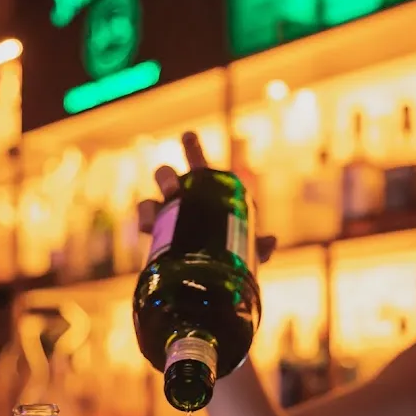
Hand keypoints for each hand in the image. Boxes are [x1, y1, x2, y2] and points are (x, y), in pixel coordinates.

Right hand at [137, 131, 276, 263]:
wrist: (206, 280)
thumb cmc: (227, 254)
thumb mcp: (245, 248)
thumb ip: (258, 245)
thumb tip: (271, 241)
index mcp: (203, 192)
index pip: (197, 165)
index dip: (192, 149)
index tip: (188, 135)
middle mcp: (179, 199)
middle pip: (165, 177)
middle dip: (166, 177)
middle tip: (173, 188)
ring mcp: (164, 217)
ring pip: (149, 199)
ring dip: (152, 205)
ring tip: (163, 211)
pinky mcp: (154, 235)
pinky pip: (144, 221)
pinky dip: (145, 221)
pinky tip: (148, 229)